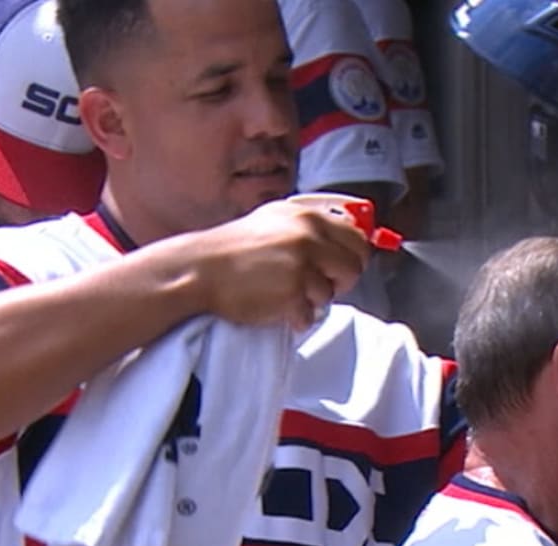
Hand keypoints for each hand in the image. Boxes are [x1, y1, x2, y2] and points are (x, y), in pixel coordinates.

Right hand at [193, 200, 369, 329]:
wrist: (200, 269)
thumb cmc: (232, 249)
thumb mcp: (273, 220)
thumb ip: (308, 227)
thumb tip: (345, 238)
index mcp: (306, 216)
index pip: (356, 238)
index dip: (353, 256)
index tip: (343, 266)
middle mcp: (307, 237)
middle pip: (353, 267)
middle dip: (340, 281)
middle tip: (317, 285)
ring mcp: (300, 266)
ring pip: (330, 294)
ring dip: (311, 300)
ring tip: (282, 292)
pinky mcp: (290, 293)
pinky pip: (309, 314)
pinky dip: (294, 316)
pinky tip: (273, 304)